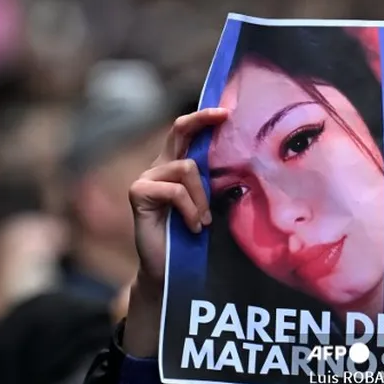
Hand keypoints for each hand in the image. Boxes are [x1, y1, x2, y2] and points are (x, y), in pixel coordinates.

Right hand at [123, 107, 228, 356]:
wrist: (169, 272)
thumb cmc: (191, 242)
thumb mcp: (207, 207)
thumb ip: (213, 185)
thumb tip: (244, 164)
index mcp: (176, 168)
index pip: (188, 134)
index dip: (204, 118)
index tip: (227, 111)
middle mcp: (160, 167)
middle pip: (179, 130)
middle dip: (201, 119)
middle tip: (223, 115)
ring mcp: (147, 179)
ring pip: (186, 169)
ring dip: (201, 198)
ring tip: (203, 223)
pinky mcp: (139, 192)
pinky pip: (175, 190)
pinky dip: (189, 209)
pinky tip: (192, 227)